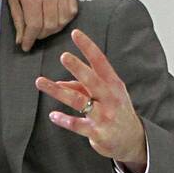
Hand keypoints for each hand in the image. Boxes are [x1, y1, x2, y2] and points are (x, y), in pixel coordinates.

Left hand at [7, 0, 76, 50]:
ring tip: (42, 28)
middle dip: (39, 36)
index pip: (33, 25)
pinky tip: (54, 19)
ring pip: (60, 22)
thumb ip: (18, 19)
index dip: (29, 39)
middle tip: (32, 35)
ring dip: (51, 30)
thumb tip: (21, 39)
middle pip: (48, 26)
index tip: (26, 46)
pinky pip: (70, 13)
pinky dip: (63, 21)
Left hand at [35, 27, 147, 172]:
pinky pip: (77, 124)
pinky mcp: (97, 132)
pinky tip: (52, 115)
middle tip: (63, 56)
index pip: (100, 61)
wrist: (132, 139)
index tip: (75, 33)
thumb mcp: (106, 95)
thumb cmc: (116, 111)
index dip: (88, 47)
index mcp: (113, 84)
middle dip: (78, 67)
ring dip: (58, 91)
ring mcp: (104, 115)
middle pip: (92, 80)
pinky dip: (64, 120)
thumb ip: (82, 87)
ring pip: (79, 100)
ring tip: (41, 82)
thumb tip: (59, 82)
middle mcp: (110, 97)